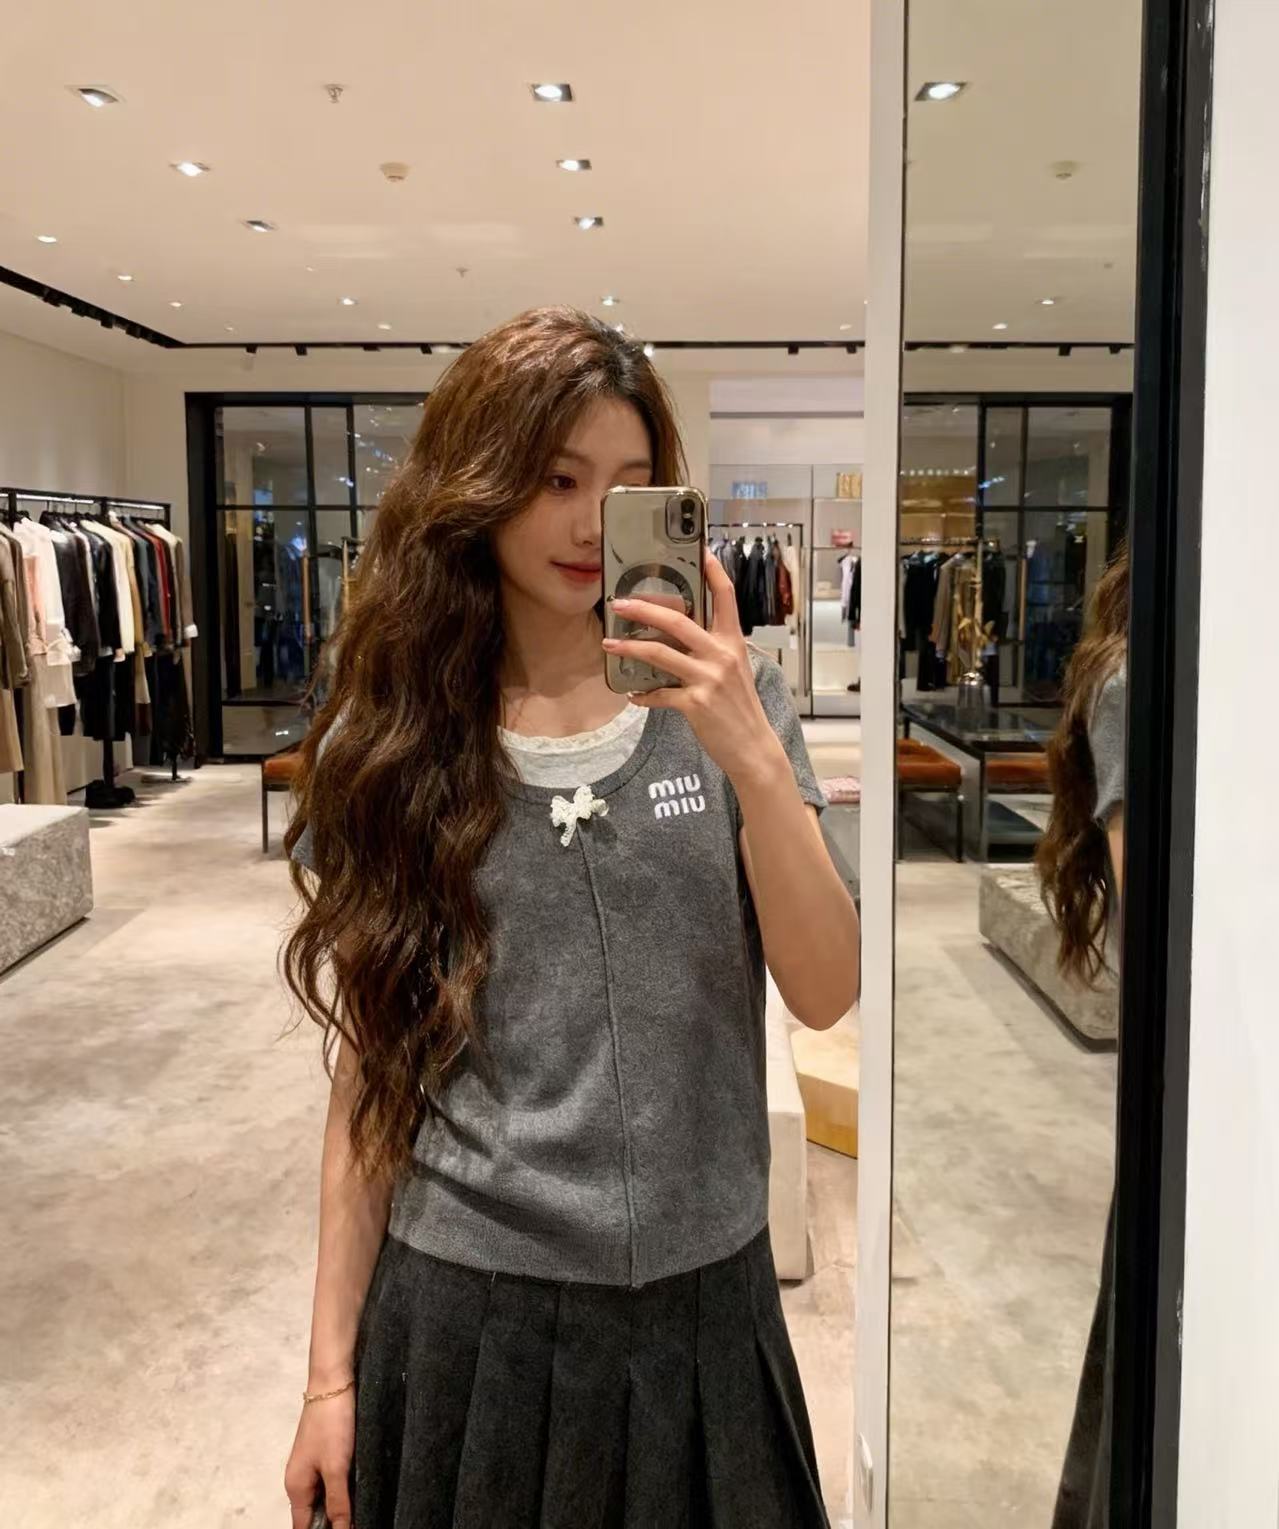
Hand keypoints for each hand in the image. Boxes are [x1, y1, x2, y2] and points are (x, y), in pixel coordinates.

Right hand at [284, 1386, 355, 1528]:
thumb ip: (338, 1503)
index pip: (304, 1527)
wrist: (333, 1382)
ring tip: (363, 1509)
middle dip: (334, 1522)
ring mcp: (313, 1466)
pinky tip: (360, 1490)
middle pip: (315, 1515)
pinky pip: (333, 1481)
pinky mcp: (327, 1453)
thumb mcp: (336, 1467)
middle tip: (360, 1519)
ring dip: (341, 1506)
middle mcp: (301, 1480)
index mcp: (296, 1488)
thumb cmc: (331, 1422)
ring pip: (326, 1498)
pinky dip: (344, 1489)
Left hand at [603, 550, 786, 787]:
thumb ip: (712, 650)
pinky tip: (633, 696)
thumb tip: (678, 637)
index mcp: (733, 642)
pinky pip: (659, 694)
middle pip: (678, 621)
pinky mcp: (695, 703)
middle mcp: (722, 655)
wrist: (753, 747)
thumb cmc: (740, 708)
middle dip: (644, 609)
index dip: (714, 571)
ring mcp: (708, 679)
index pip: (725, 597)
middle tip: (620, 603)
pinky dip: (643, 695)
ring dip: (629, 648)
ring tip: (609, 643)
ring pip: (660, 654)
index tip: (701, 551)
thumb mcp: (735, 671)